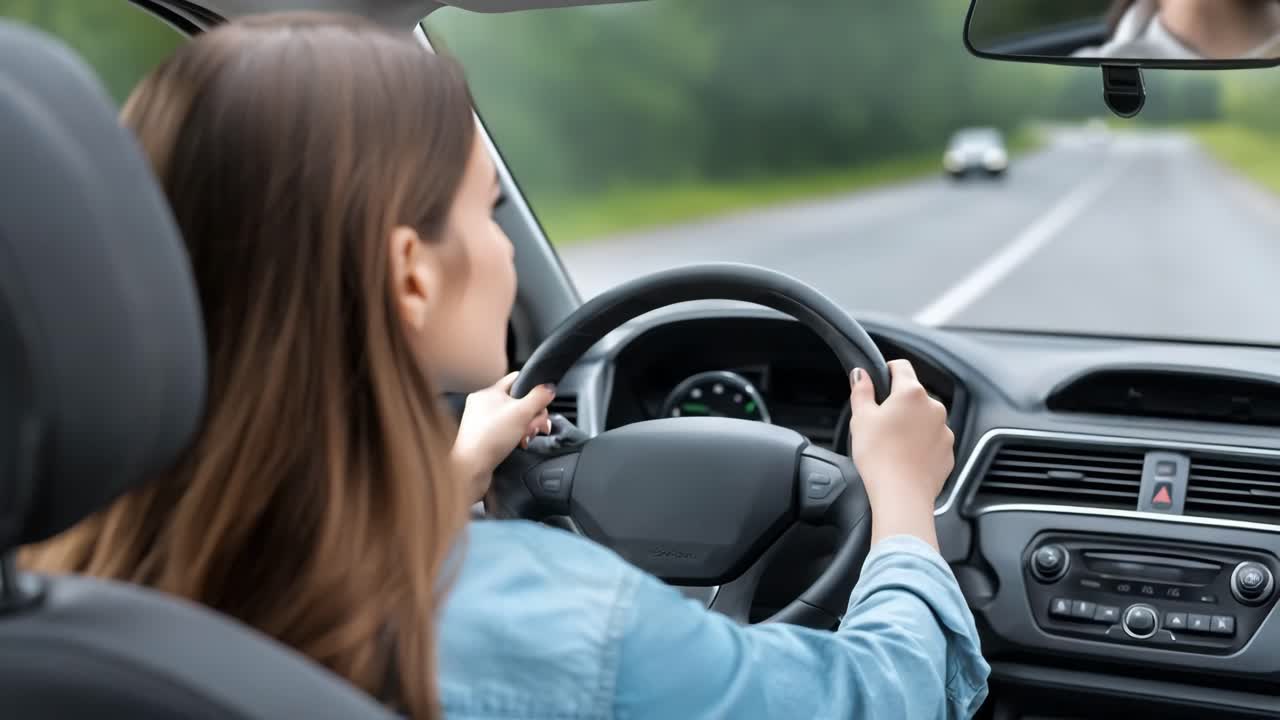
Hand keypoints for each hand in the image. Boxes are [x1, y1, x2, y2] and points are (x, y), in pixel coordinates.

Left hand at [453, 372, 555, 502]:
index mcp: (489, 392)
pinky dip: (516, 435)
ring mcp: (482, 421)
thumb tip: (549, 388)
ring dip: (526, 426)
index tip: (543, 401)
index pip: (517, 379)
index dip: (534, 388)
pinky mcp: (483, 437)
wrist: (472, 467)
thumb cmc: (491, 438)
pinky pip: (506, 430)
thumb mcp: (522, 412)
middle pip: (519, 401)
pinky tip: (520, 443)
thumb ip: (539, 397)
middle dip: (532, 414)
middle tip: (537, 425)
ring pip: (514, 417)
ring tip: (527, 436)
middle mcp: (483, 404)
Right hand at [848, 360, 953, 549]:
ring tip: (892, 444)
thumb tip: (861, 374)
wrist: (902, 495)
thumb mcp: (861, 418)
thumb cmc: (880, 456)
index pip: (901, 366)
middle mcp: (934, 408)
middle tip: (879, 422)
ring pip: (924, 419)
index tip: (880, 379)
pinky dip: (921, 445)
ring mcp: (944, 431)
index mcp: (911, 393)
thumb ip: (861, 390)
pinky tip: (904, 457)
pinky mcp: (948, 452)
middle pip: (914, 396)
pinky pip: (933, 441)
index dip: (888, 370)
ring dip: (911, 425)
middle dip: (898, 404)